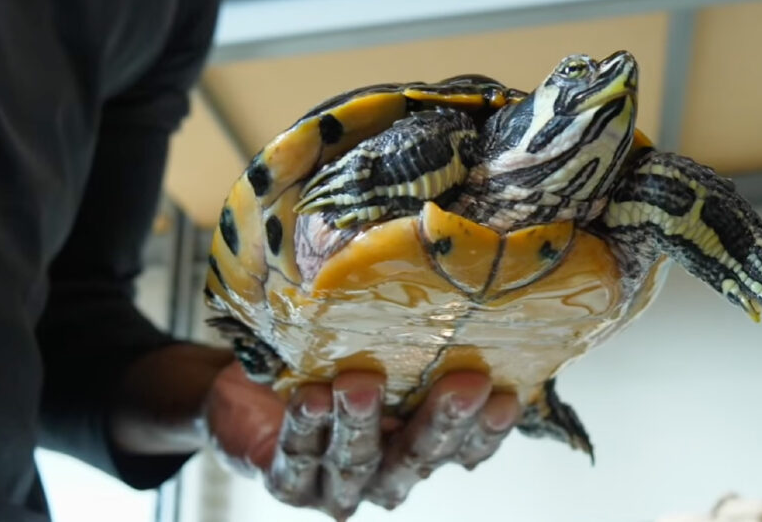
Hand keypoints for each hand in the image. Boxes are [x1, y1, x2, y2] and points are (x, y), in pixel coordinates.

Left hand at [205, 362, 520, 519]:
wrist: (254, 384)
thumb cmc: (327, 360)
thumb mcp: (375, 346)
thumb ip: (410, 336)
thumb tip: (459, 277)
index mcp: (419, 444)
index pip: (465, 446)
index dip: (487, 429)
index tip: (507, 395)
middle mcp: (386, 472)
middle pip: (418, 458)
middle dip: (440, 422)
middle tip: (463, 384)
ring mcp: (338, 485)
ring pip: (359, 463)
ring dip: (363, 424)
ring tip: (360, 385)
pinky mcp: (290, 484)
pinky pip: (300, 459)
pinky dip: (306, 428)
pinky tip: (311, 398)